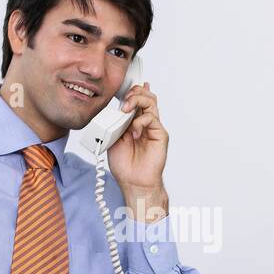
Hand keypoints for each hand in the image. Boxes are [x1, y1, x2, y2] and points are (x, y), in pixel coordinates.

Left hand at [107, 83, 168, 216]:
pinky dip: (140, 122)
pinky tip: (134, 132)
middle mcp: (145, 123)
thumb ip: (117, 123)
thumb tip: (117, 110)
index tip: (120, 93)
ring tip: (126, 109)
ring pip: (151, 102)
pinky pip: (152, 118)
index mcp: (134, 122)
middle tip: (123, 101)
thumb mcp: (113, 138)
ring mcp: (153, 128)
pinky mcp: (160, 134)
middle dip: (134, 93)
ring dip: (137, 101)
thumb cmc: (124, 165)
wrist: (133, 182)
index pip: (136, 99)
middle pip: (146, 96)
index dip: (130, 92)